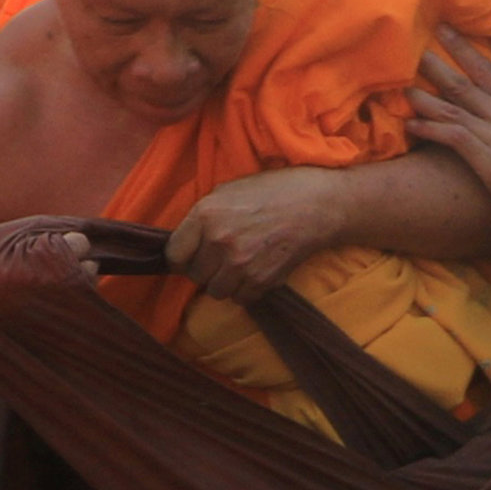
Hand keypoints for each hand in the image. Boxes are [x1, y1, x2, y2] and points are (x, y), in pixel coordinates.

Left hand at [166, 168, 342, 301]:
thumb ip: (203, 217)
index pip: (174, 254)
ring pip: (216, 291)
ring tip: (241, 265)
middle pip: (195, 275)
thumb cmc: (273, 191)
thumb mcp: (228, 191)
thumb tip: (186, 243)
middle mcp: (219, 241)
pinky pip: (241, 298)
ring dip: (225, 282)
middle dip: (206, 268)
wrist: (317, 204)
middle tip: (223, 256)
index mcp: (206, 214)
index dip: (182, 256)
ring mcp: (240, 263)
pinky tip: (257, 270)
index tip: (191, 255)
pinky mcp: (261, 280)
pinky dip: (247, 289)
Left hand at [406, 31, 490, 236]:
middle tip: (412, 50)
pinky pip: (449, 136)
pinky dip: (428, 128)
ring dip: (423, 96)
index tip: (444, 31)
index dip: (462, 49)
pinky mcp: (485, 157)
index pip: (487, 69)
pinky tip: (410, 125)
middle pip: (462, 83)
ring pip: (450, 107)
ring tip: (402, 86)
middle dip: (435, 65)